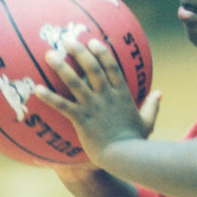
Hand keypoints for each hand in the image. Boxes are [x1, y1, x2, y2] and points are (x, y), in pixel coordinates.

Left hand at [34, 35, 160, 168]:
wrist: (124, 156)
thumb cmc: (135, 142)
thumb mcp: (147, 122)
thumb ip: (152, 106)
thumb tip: (160, 93)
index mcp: (122, 95)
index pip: (112, 67)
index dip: (102, 53)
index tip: (93, 41)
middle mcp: (107, 96)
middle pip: (92, 68)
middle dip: (79, 51)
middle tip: (67, 39)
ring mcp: (93, 107)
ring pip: (75, 82)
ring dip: (61, 66)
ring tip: (49, 54)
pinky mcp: (82, 119)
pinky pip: (62, 106)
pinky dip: (49, 97)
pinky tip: (36, 89)